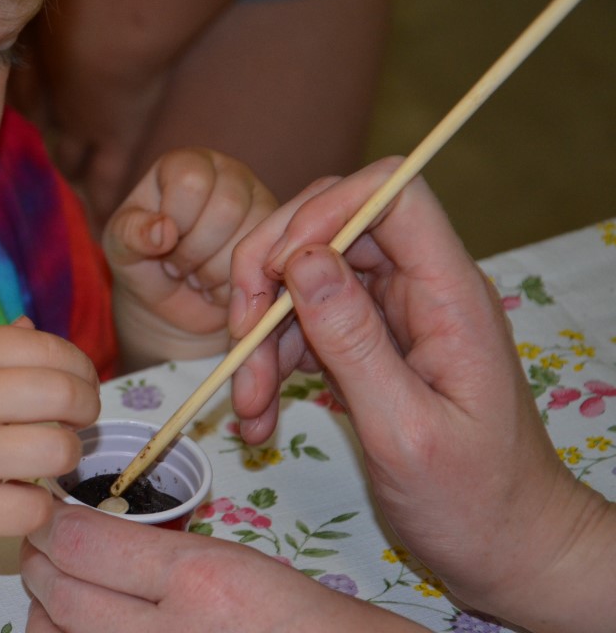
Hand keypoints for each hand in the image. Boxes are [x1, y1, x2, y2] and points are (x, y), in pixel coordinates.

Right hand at [0, 318, 100, 547]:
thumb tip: (34, 332)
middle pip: (65, 395)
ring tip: (48, 456)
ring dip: (65, 454)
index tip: (80, 382)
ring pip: (58, 451)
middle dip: (86, 407)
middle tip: (78, 418)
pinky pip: (32, 509)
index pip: (50, 348)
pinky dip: (36, 506)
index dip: (80, 366)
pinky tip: (21, 495)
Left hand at [21, 502, 425, 632]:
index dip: (51, 526)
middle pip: (62, 594)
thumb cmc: (301, 619)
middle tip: (36, 547)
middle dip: (38, 563)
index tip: (47, 515)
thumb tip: (88, 541)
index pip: (84, 543)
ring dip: (45, 610)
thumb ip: (159, 554)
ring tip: (52, 589)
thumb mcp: (236, 563)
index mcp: (198, 580)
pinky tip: (72, 628)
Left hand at [103, 147, 275, 369]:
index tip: (161, 242)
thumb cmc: (143, 265)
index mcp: (186, 164)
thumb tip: (162, 231)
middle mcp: (228, 174)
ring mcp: (258, 204)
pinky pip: (266, 263)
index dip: (175, 222)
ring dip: (212, 272)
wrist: (171, 305)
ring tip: (195, 275)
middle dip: (194, 251)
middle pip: (227, 208)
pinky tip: (215, 286)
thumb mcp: (121, 249)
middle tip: (177, 265)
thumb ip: (131, 234)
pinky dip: (233, 287)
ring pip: (250, 238)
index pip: (191, 182)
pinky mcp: (277, 237)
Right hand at [226, 158, 615, 628]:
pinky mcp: (366, 347)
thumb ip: (353, 341)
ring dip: (261, 337)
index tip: (275, 269)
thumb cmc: (473, 500)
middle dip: (269, 278)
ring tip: (248, 409)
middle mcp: (418, 290)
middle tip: (238, 340)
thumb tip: (300, 261)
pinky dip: (271, 366)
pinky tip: (261, 421)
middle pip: (329, 229)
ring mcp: (390, 317)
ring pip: (303, 283)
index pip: (391, 193)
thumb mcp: (404, 428)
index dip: (324, 209)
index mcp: (448, 294)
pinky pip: (303, 328)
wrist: (505, 551)